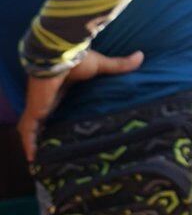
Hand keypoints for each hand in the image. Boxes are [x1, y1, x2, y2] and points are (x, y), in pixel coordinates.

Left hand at [17, 49, 143, 161]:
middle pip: (42, 119)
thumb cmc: (77, 60)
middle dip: (43, 131)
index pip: (56, 104)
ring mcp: (39, 107)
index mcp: (60, 89)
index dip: (56, 114)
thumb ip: (118, 65)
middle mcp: (47, 100)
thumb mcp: (100, 66)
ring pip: (32, 128)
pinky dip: (28, 144)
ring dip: (32, 141)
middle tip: (49, 145)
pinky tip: (31, 158)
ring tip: (38, 158)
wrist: (59, 57)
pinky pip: (28, 131)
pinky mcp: (36, 112)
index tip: (60, 124)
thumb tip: (141, 56)